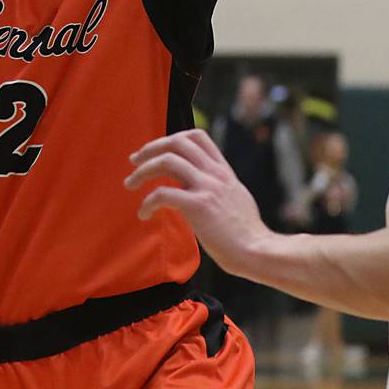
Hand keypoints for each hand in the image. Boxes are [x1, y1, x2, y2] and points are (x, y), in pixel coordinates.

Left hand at [124, 129, 267, 275]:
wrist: (258, 251)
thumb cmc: (247, 234)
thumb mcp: (236, 198)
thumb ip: (219, 187)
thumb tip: (203, 187)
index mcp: (224, 171)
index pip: (197, 136)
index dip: (172, 138)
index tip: (157, 151)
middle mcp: (215, 174)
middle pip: (177, 142)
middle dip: (151, 148)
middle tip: (134, 161)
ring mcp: (207, 188)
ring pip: (166, 161)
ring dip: (142, 171)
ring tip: (130, 184)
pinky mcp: (198, 207)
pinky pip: (163, 194)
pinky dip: (147, 202)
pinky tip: (143, 213)